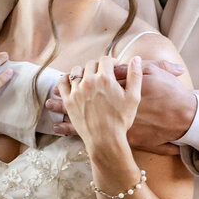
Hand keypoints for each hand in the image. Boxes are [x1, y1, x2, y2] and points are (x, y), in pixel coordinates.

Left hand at [46, 59, 195, 151]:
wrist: (106, 140)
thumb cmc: (121, 120)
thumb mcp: (134, 97)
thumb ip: (135, 75)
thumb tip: (136, 58)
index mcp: (105, 78)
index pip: (106, 60)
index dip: (111, 62)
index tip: (113, 67)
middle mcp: (89, 82)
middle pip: (90, 64)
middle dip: (98, 67)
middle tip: (102, 74)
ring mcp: (76, 91)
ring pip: (76, 71)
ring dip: (82, 72)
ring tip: (88, 77)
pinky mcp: (68, 101)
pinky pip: (62, 83)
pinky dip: (65, 79)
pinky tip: (71, 81)